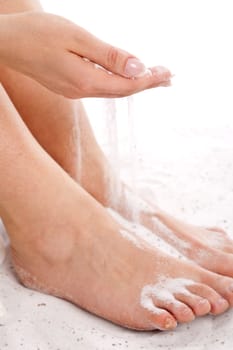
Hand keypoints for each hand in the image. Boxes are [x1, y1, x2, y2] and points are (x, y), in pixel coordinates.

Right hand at [0, 11, 171, 97]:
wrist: (7, 44)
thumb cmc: (38, 34)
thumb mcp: (77, 39)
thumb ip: (108, 56)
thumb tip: (137, 68)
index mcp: (85, 81)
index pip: (127, 85)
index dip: (149, 80)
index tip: (168, 73)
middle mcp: (81, 92)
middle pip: (122, 91)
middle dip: (146, 84)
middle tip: (169, 77)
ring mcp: (74, 91)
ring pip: (112, 90)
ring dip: (134, 84)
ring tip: (154, 78)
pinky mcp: (68, 87)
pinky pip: (100, 88)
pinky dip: (118, 83)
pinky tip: (125, 78)